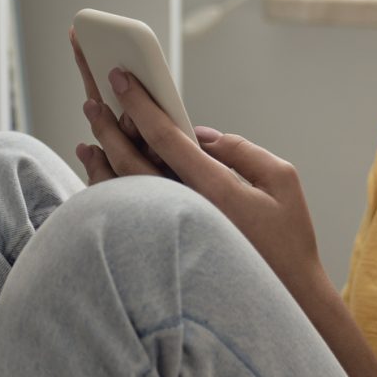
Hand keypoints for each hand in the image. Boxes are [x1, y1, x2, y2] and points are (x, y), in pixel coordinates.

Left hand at [76, 47, 325, 296]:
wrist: (286, 298)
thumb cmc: (288, 240)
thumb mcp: (282, 180)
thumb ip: (240, 149)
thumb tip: (199, 135)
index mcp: (213, 189)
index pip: (165, 137)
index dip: (140, 104)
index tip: (120, 78)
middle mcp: (184, 211)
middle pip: (131, 161)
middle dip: (109, 128)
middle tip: (92, 103)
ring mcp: (171, 233)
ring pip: (123, 190)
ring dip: (103, 159)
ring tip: (88, 136)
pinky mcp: (166, 249)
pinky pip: (129, 216)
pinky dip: (110, 191)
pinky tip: (102, 175)